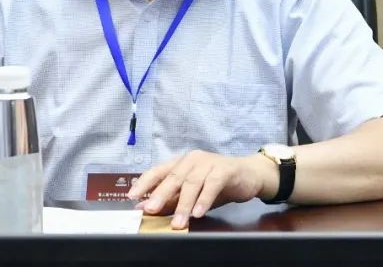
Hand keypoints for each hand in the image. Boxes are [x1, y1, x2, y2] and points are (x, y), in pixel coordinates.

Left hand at [127, 150, 276, 228]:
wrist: (250, 175)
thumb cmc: (218, 185)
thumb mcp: (191, 195)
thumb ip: (170, 200)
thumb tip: (144, 206)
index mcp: (181, 163)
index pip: (158, 171)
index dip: (144, 183)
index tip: (132, 197)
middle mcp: (192, 160)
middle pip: (173, 177)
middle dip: (160, 194)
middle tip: (150, 209)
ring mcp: (208, 163)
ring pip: (192, 183)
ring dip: (184, 204)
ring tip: (178, 222)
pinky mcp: (225, 169)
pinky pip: (212, 184)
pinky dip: (204, 199)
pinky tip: (198, 212)